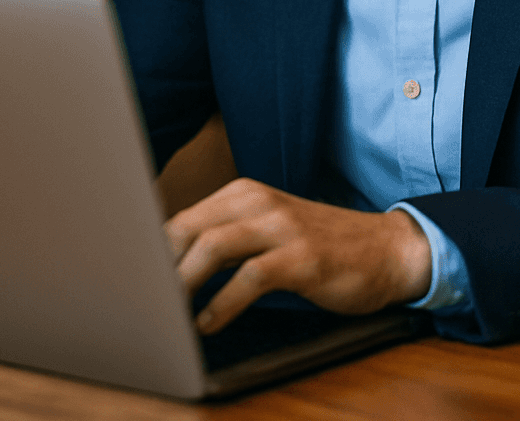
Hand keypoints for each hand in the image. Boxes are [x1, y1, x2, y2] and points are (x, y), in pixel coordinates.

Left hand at [165, 178, 431, 333]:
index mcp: (243, 194)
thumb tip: (170, 269)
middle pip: (187, 228)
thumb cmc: (322, 246)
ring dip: (183, 284)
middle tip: (141, 302)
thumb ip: (225, 241)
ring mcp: (282, 227)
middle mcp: (259, 202)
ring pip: (213, 246)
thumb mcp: (269, 232)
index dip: (151, 253)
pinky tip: (209, 324)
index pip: (180, 219)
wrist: (388, 250)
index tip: (131, 283)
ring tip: (168, 314)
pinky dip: (221, 304)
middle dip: (158, 268)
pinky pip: (249, 278)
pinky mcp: (301, 257)